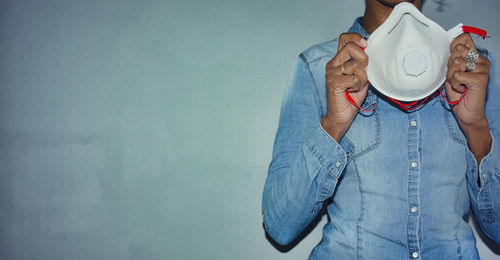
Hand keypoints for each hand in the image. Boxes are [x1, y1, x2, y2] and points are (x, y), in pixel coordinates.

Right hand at [321, 33, 368, 141]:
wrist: (341, 117)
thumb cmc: (351, 98)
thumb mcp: (360, 77)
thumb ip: (362, 64)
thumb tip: (370, 52)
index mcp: (338, 61)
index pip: (344, 38)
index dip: (356, 38)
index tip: (365, 44)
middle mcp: (332, 65)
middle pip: (351, 47)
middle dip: (363, 59)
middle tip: (362, 73)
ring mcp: (331, 73)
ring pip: (356, 65)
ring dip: (362, 78)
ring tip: (356, 86)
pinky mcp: (333, 82)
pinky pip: (354, 78)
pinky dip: (358, 86)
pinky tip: (351, 91)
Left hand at [445, 33, 491, 160]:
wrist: (466, 113)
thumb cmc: (459, 93)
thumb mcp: (452, 73)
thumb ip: (452, 59)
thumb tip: (446, 45)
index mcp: (474, 56)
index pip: (464, 38)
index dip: (453, 45)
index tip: (451, 59)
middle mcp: (481, 60)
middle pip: (457, 50)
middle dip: (450, 66)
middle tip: (455, 77)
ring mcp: (482, 69)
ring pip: (456, 63)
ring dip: (451, 77)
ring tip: (458, 84)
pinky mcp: (480, 78)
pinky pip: (457, 75)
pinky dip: (455, 84)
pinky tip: (461, 89)